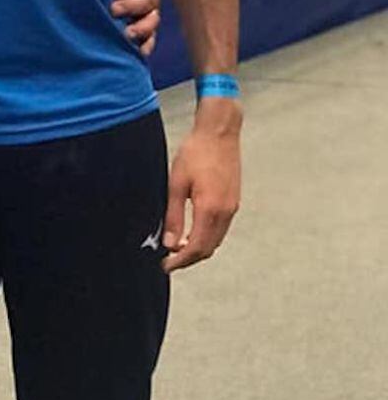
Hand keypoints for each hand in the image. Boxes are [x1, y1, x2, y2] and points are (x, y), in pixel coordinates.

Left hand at [112, 0, 161, 56]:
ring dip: (141, 28)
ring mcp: (149, 15)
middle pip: (149, 3)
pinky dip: (146, 46)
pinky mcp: (145, 32)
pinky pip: (150, 40)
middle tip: (114, 9)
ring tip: (127, 33)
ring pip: (152, 22)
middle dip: (131, 6)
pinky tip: (140, 51)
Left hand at [162, 99, 241, 272]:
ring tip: (178, 248)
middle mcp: (226, 212)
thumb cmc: (195, 153)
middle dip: (189, 259)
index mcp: (210, 209)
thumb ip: (173, 216)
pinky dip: (208, 236)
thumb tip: (170, 244)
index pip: (196, 248)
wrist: (219, 132)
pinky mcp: (234, 200)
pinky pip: (221, 228)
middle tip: (169, 261)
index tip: (166, 266)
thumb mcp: (176, 184)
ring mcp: (233, 206)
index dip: (180, 261)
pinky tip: (193, 231)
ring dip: (199, 248)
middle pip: (209, 248)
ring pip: (216, 239)